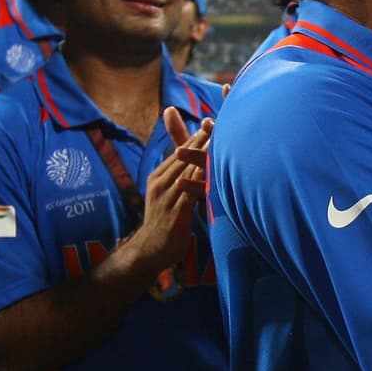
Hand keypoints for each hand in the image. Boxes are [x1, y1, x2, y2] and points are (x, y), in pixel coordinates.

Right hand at [117, 109, 212, 284]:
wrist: (150, 250)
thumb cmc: (166, 222)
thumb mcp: (170, 195)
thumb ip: (182, 177)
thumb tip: (194, 162)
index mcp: (159, 176)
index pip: (179, 150)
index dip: (196, 135)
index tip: (212, 119)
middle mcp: (160, 183)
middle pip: (183, 156)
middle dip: (201, 139)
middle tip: (218, 121)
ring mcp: (166, 197)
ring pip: (187, 171)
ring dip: (204, 156)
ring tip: (221, 141)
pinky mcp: (174, 214)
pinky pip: (190, 193)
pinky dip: (202, 181)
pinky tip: (215, 172)